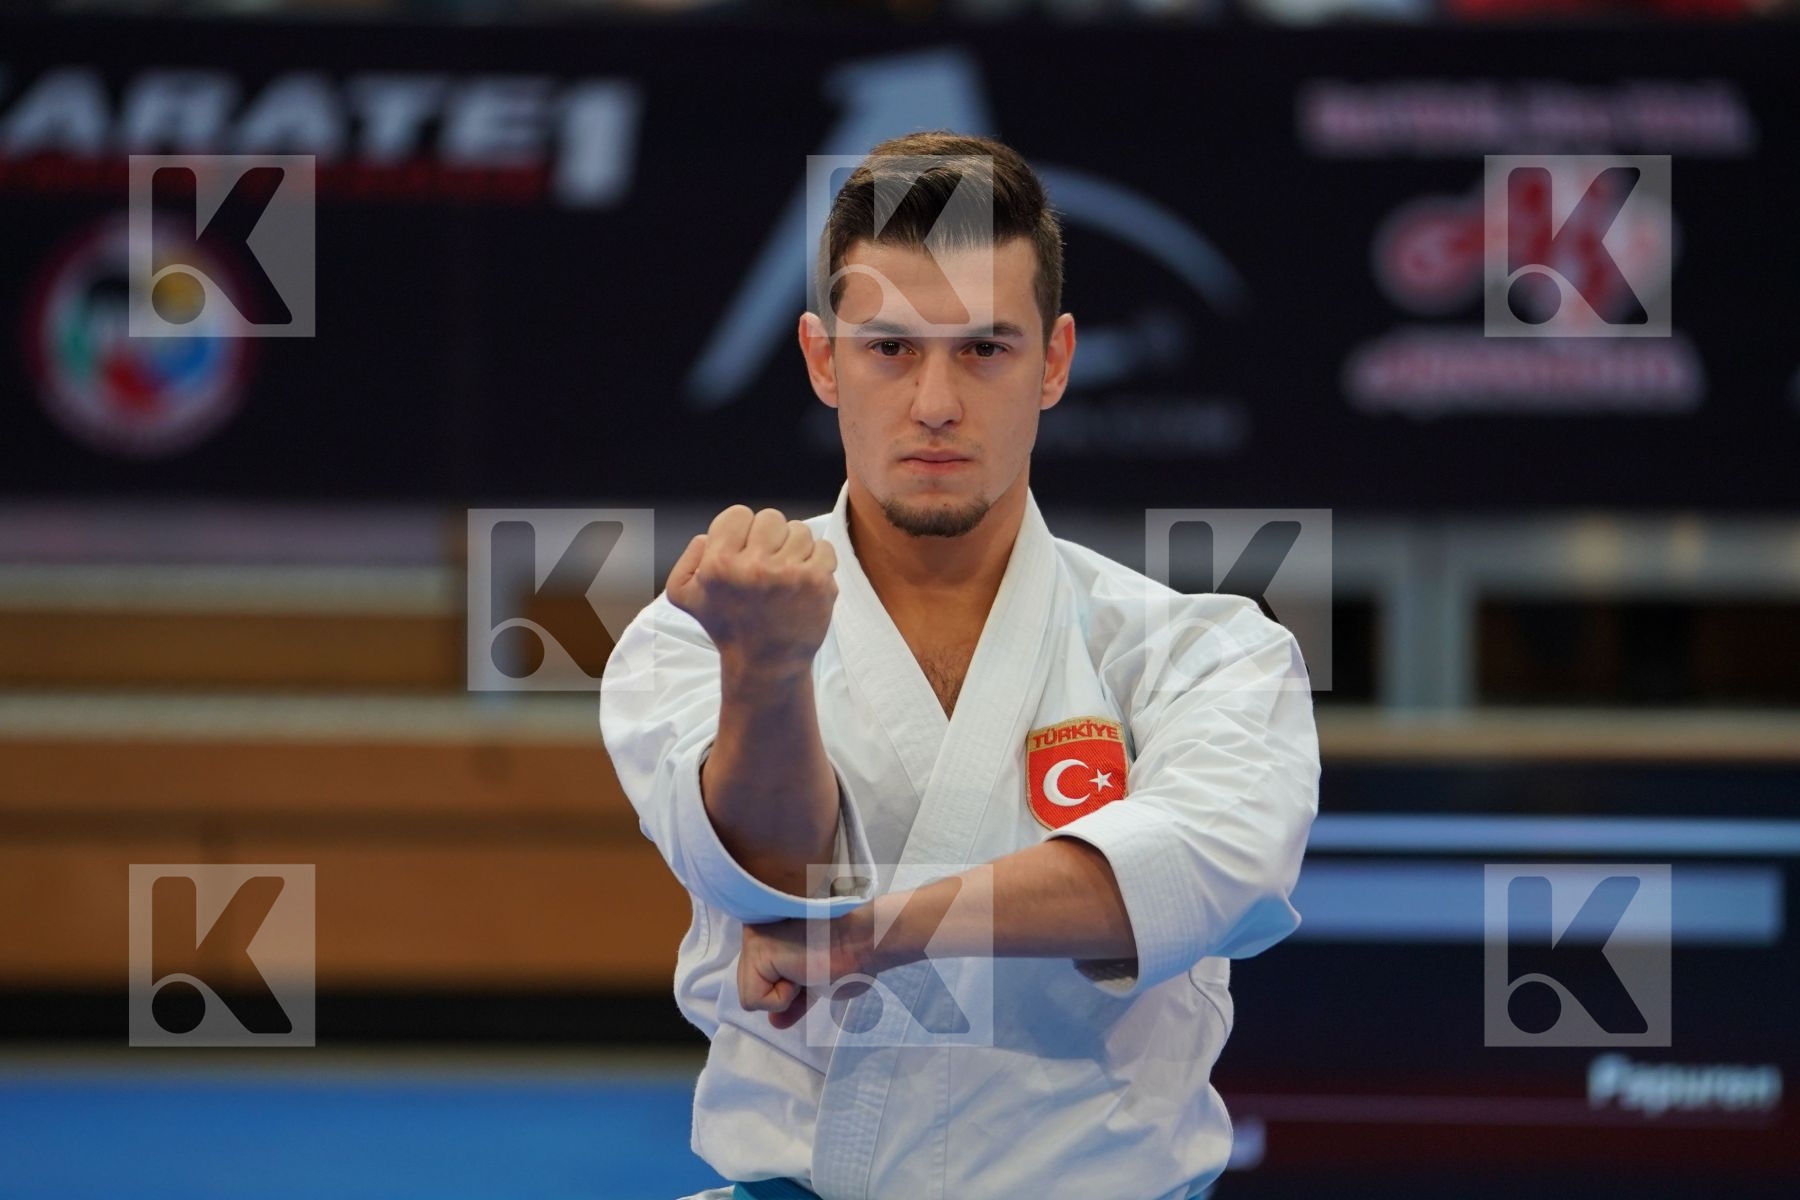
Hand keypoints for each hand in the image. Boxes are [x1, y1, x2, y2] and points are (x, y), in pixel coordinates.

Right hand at [666, 505, 837, 675]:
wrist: (766, 663)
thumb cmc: (728, 625)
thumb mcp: (683, 594)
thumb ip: (688, 555)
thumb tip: (709, 536)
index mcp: (719, 565)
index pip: (738, 514)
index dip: (742, 531)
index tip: (744, 552)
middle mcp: (753, 568)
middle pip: (771, 517)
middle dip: (770, 538)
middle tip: (766, 565)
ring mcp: (789, 574)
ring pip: (800, 530)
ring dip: (794, 549)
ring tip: (785, 575)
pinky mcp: (818, 582)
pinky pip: (824, 547)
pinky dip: (817, 561)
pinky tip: (803, 582)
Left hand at [738, 904, 877, 1030]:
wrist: (863, 941)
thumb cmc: (849, 958)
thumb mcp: (815, 985)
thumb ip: (791, 1001)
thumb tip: (775, 1023)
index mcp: (768, 934)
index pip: (761, 980)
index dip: (786, 989)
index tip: (812, 973)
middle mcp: (755, 930)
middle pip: (751, 989)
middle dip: (783, 993)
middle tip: (811, 971)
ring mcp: (753, 938)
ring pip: (750, 996)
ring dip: (784, 994)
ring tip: (807, 968)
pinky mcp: (755, 950)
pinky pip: (754, 1000)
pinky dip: (782, 998)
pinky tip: (801, 971)